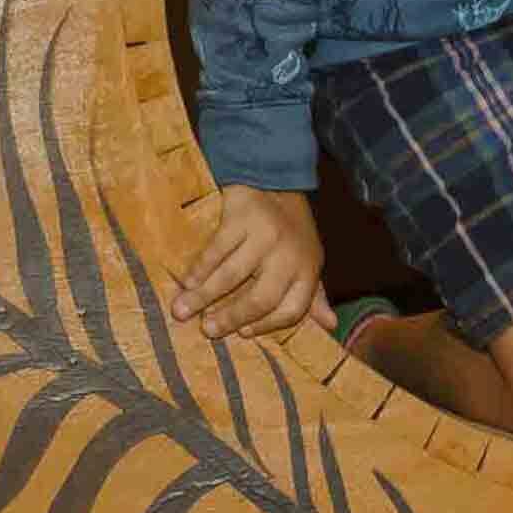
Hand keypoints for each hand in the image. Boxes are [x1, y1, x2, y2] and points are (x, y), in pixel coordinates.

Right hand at [171, 185, 324, 340]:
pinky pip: (216, 250)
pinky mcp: (242, 217)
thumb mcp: (309, 260)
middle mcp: (290, 255)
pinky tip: (188, 282)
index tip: (242, 334)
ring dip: (204, 296)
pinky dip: (199, 268)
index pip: (292, 309)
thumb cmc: (290, 229)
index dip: (267, 325)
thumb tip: (330, 325)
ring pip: (231, 275)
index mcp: (308, 269)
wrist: (275, 178)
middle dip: (230, 317)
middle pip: (260, 298)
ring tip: (181, 311)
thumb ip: (315, 295)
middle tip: (206, 330)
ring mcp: (266, 235)